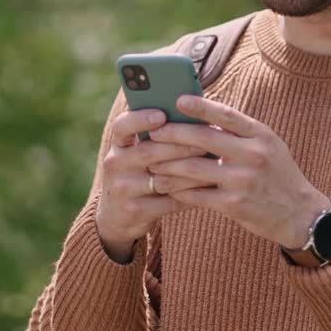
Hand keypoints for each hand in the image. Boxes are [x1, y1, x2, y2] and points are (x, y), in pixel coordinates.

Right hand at [94, 109, 213, 261]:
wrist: (118, 217)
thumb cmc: (137, 174)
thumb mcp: (136, 154)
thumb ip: (155, 136)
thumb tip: (192, 113)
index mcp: (118, 145)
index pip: (122, 126)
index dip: (140, 119)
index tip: (162, 115)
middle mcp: (116, 165)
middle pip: (149, 152)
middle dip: (181, 146)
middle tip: (208, 141)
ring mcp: (124, 189)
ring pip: (163, 178)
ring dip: (192, 171)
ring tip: (214, 164)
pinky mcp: (136, 211)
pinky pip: (170, 201)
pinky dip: (192, 194)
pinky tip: (209, 187)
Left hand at [147, 95, 330, 248]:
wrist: (301, 214)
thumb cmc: (278, 174)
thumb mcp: (268, 145)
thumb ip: (240, 131)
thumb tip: (203, 114)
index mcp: (260, 135)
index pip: (226, 114)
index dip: (200, 106)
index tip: (178, 100)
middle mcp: (252, 155)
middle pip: (203, 138)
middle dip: (173, 134)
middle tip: (153, 132)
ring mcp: (242, 180)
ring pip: (193, 167)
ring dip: (168, 164)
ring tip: (151, 162)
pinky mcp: (233, 205)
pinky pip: (196, 195)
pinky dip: (178, 189)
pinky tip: (165, 186)